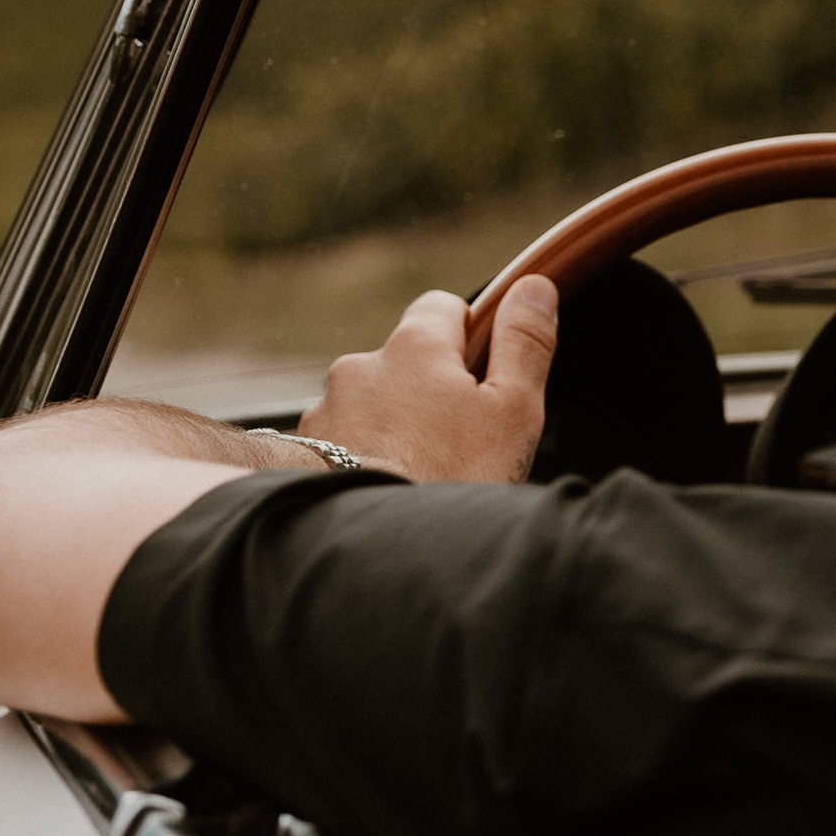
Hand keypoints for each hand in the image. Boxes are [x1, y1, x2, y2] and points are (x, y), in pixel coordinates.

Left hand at [307, 278, 558, 480]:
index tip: (486, 375)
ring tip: (421, 472)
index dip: (470, 335)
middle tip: (462, 437)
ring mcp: (326, 411)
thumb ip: (524, 342)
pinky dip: (362, 456)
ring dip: (392, 424)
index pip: (442, 307)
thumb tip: (533, 286)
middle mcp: (360, 367)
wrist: (375, 549)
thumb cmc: (452, 477)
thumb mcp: (513, 410)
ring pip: (372, 403)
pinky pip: (341, 441)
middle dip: (430, 387)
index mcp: (415, 347)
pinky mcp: (302, 453)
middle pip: (405, 360)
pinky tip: (386, 488)